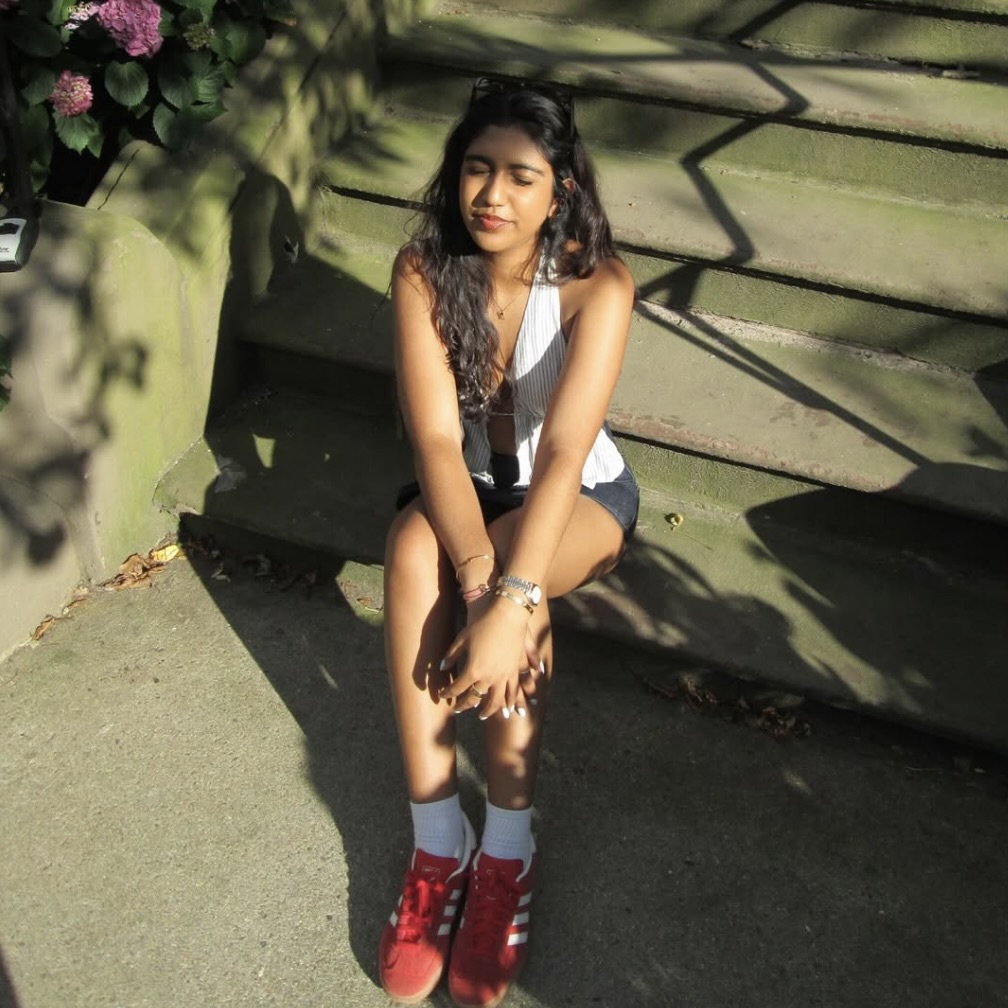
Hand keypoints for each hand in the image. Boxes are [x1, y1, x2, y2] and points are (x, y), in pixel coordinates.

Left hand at [439, 596, 543, 719]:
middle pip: (475, 698)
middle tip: (459, 709)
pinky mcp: (516, 670)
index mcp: (473, 670)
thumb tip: (442, 668)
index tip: (443, 695)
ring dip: (489, 710)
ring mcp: (504, 675)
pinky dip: (510, 701)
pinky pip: (513, 690)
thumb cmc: (482, 624)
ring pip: (496, 701)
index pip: (457, 688)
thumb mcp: (462, 639)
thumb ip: (451, 655)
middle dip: (465, 705)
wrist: (508, 615)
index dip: (448, 693)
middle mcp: (489, 677)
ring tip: (483, 715)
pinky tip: (508, 706)